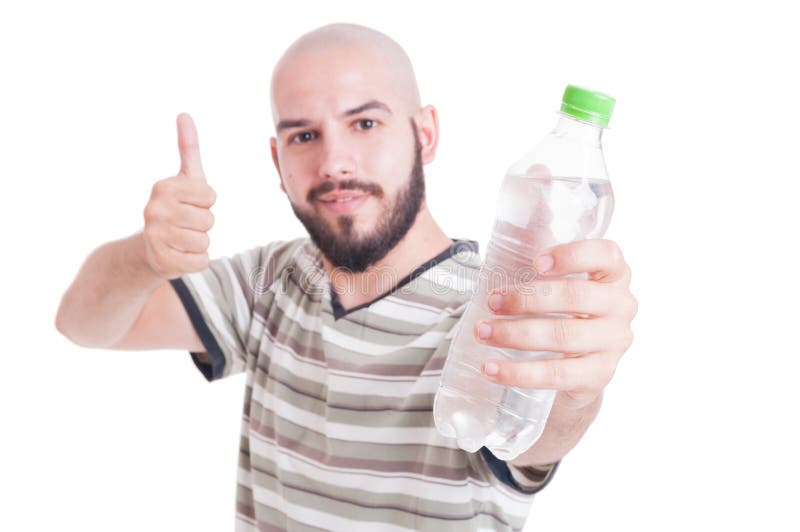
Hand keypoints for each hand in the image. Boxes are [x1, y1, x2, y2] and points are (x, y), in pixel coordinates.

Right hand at [143, 113, 216, 278]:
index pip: (210, 197)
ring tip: (182, 239)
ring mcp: (155, 236)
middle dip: (203, 224)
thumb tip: (184, 114)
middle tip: (185, 225)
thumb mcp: (186, 178)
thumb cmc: (177, 208)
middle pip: (208, 220)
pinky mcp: (161, 261)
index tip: (190, 204)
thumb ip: (188, 147)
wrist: (151, 248)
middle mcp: (154, 210)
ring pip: (205, 241)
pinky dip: (197, 261)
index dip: (206, 203)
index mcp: (163, 187)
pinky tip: (181, 255)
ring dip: (199, 243)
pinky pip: (201, 261)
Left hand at [474, 239, 637, 410]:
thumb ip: (545, 235)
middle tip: (491, 301)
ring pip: (563, 336)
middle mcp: (621, 306)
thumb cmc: (561, 307)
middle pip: (576, 298)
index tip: (535, 262)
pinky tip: (492, 369)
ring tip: (482, 332)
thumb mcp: (559, 274)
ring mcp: (614, 343)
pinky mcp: (598, 376)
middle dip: (526, 298)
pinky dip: (519, 373)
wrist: (577, 364)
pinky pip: (558, 375)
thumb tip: (530, 182)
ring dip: (516, 334)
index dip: (573, 255)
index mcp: (614, 273)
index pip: (607, 255)